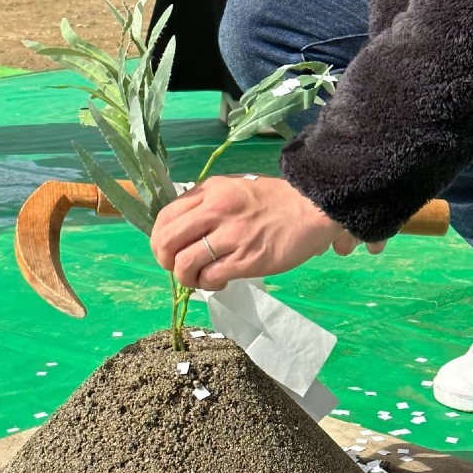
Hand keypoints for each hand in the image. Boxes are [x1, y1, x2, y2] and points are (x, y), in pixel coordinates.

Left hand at [150, 175, 383, 292]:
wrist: (313, 207)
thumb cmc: (275, 200)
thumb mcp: (235, 187)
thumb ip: (209, 203)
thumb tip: (184, 228)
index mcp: (210, 190)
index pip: (165, 216)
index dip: (159, 238)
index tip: (168, 250)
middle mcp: (215, 209)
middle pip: (167, 240)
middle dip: (165, 260)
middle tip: (177, 268)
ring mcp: (230, 235)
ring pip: (185, 263)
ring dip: (185, 277)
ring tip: (199, 278)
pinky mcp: (246, 259)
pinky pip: (210, 277)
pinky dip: (207, 285)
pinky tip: (218, 282)